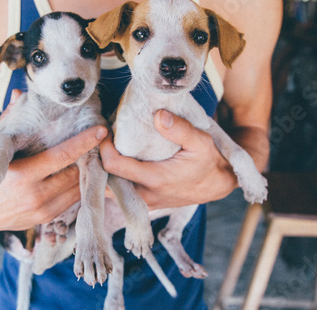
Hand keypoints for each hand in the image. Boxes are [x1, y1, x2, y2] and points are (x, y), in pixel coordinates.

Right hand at [0, 90, 107, 231]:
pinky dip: (79, 186)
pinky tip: (81, 173)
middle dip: (89, 156)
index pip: (62, 156)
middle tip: (102, 141)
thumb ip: (9, 120)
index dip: (84, 142)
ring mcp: (43, 210)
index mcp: (22, 175)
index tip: (101, 130)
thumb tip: (19, 94)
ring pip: (77, 188)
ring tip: (95, 156)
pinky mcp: (47, 219)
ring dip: (87, 172)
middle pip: (75, 172)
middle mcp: (35, 195)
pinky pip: (72, 200)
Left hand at [100, 110, 237, 209]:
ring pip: (111, 191)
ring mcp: (145, 201)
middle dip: (98, 163)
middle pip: (105, 183)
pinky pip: (122, 193)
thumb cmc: (209, 162)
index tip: (105, 132)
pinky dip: (114, 179)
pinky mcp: (146, 202)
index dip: (103, 147)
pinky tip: (117, 161)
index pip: (114, 166)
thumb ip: (180, 129)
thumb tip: (158, 115)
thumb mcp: (201, 142)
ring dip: (105, 172)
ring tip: (106, 150)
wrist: (218, 185)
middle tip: (100, 142)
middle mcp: (145, 194)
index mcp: (155, 179)